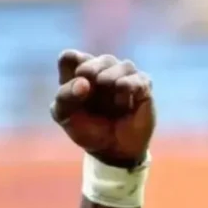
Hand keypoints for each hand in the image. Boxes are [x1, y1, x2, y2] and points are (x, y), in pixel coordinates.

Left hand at [50, 50, 154, 167]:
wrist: (111, 150)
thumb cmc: (85, 130)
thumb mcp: (64, 116)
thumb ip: (64, 97)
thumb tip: (83, 82)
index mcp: (78, 76)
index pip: (69, 57)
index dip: (71, 60)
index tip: (75, 75)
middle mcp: (102, 72)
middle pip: (101, 59)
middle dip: (93, 67)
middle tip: (89, 78)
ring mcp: (124, 79)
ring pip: (123, 65)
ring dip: (112, 75)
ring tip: (107, 86)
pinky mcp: (142, 88)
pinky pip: (140, 80)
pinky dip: (130, 86)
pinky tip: (123, 101)